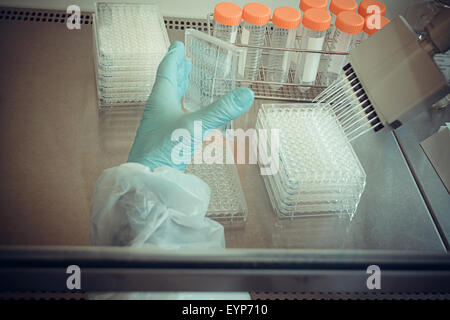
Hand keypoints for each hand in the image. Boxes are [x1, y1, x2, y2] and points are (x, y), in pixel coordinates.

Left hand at [128, 41, 254, 170]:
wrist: (148, 176)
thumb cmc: (164, 148)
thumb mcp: (195, 125)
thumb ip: (220, 110)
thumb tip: (246, 94)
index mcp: (161, 99)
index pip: (167, 71)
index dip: (174, 57)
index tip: (178, 45)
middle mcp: (158, 109)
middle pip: (168, 84)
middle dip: (178, 71)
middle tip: (186, 61)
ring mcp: (160, 125)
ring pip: (171, 100)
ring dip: (181, 89)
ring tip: (189, 82)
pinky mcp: (165, 139)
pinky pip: (176, 116)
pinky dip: (185, 109)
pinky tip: (192, 116)